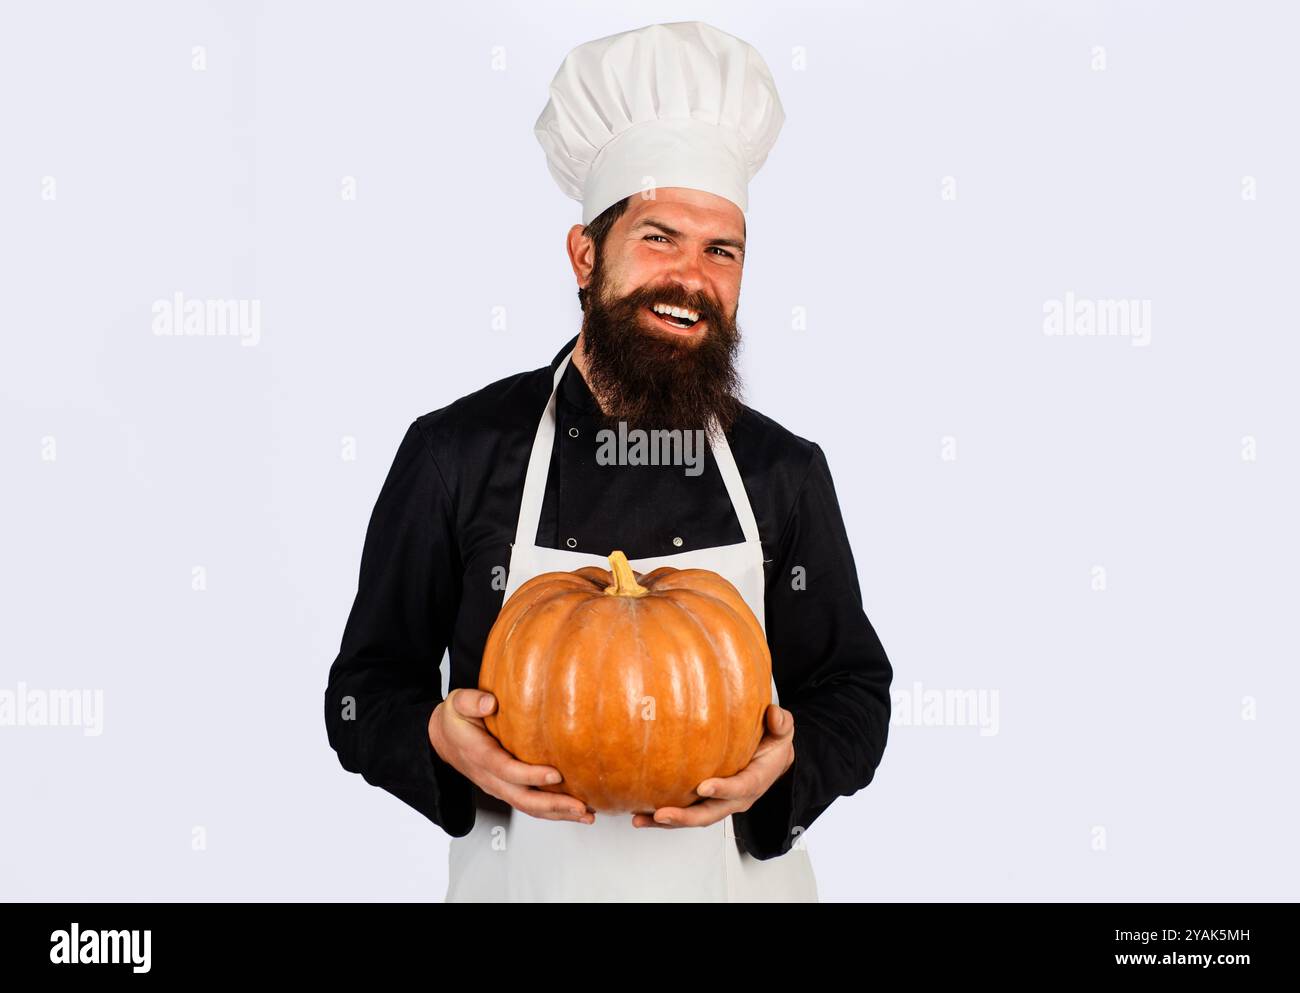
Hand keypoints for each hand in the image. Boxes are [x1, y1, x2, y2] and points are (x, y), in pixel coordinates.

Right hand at [429, 688, 593, 823]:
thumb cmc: (456, 719)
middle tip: (580, 805)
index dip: (531, 776)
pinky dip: (552, 811)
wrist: (444, 739)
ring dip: (557, 813)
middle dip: (553, 805)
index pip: (507, 770)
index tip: (555, 775)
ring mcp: (498, 786)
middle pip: (522, 799)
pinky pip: (529, 805)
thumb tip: (490, 704)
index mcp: (480, 755)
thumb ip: (472, 701)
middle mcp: (490, 777)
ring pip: (528, 807)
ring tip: (585, 814)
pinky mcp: (506, 789)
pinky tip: (573, 811)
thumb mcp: (457, 703)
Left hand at [632, 704, 794, 828]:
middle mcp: (735, 799)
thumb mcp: (783, 731)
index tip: (704, 787)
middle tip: (661, 814)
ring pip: (693, 818)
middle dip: (685, 817)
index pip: (739, 788)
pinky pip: (685, 811)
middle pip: (709, 814)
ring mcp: (718, 803)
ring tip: (640, 819)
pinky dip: (662, 817)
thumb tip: (773, 714)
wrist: (772, 761)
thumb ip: (781, 723)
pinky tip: (640, 814)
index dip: (722, 789)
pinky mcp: (705, 802)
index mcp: (754, 781)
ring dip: (666, 822)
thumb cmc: (773, 745)